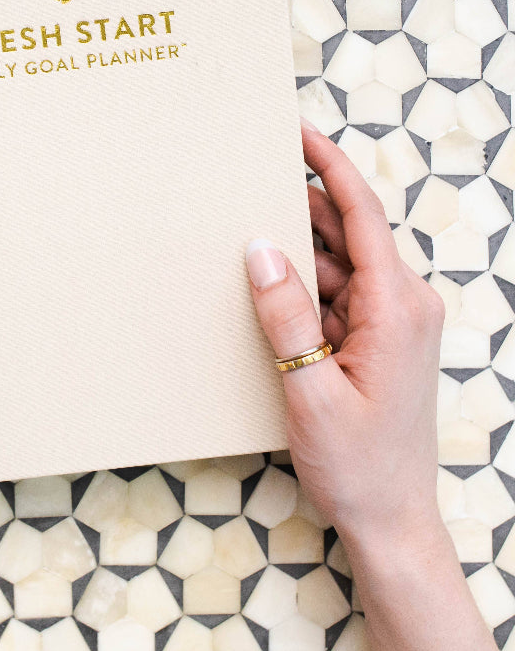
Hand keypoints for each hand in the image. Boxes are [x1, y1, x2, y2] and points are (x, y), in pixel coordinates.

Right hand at [245, 117, 445, 547]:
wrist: (391, 519)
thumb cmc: (358, 463)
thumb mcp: (310, 390)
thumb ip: (286, 316)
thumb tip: (261, 248)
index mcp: (397, 307)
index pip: (363, 215)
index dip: (330, 166)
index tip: (298, 132)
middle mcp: (403, 305)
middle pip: (349, 233)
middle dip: (304, 202)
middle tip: (252, 176)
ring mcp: (392, 323)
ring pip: (339, 265)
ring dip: (299, 251)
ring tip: (247, 230)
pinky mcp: (378, 340)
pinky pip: (337, 296)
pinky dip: (304, 287)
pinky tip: (267, 287)